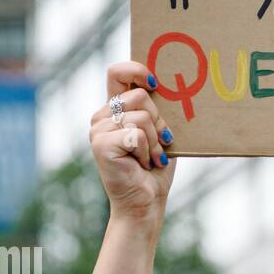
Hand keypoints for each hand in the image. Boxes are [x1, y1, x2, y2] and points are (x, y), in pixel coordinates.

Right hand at [89, 61, 175, 223]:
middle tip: (159, 144)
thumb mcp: (160, 133)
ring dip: (155, 142)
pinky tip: (143, 165)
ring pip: (142, 117)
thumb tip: (175, 86)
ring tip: (150, 159)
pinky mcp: (101, 145)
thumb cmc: (155, 169)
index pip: (117, 72)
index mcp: (115, 109)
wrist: (146, 203)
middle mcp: (102, 116)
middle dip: (159, 121)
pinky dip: (148, 152)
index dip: (137, 69)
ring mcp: (98, 130)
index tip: (155, 84)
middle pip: (140, 96)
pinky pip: (137, 135)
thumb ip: (158, 110)